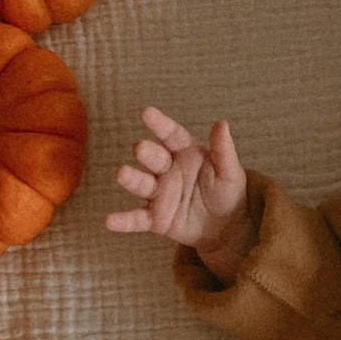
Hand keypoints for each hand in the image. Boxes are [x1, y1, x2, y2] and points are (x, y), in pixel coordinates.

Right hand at [104, 107, 257, 280]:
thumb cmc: (228, 192)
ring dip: (131, 179)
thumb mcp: (230, 171)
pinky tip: (110, 221)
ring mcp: (159, 194)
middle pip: (154, 158)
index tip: (147, 113)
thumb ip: (223, 150)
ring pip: (142, 184)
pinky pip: (137, 219)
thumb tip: (221, 123)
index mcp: (185, 152)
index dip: (160, 124)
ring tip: (122, 174)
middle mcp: (167, 170)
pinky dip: (124, 221)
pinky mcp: (156, 218)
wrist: (227, 226)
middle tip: (140, 148)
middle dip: (146, 153)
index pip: (171, 135)